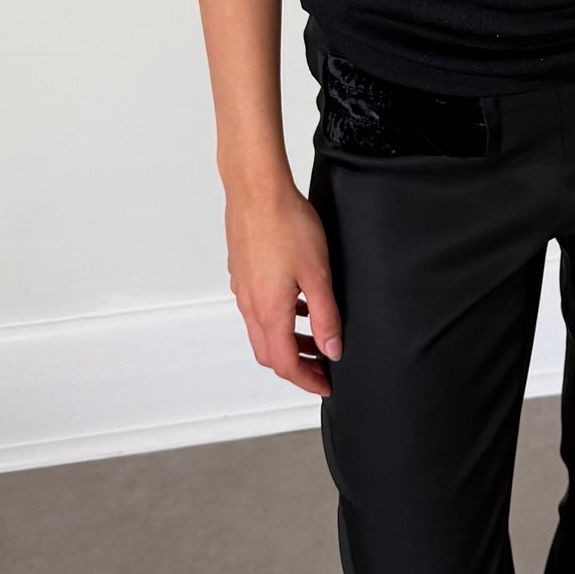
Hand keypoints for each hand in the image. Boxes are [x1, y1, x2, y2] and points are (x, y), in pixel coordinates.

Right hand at [225, 179, 342, 396]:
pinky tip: (298, 302)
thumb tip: (332, 349)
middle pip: (269, 354)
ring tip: (315, 335)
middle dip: (297, 366)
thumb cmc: (287, 224)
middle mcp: (250, 305)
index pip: (285, 364)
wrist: (256, 189)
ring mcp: (243, 289)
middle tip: (322, 365)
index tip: (326, 384)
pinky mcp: (242, 272)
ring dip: (287, 341)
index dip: (307, 380)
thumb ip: (326, 316)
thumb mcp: (318, 274)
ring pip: (262, 331)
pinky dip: (278, 319)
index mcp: (269, 312)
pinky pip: (257, 309)